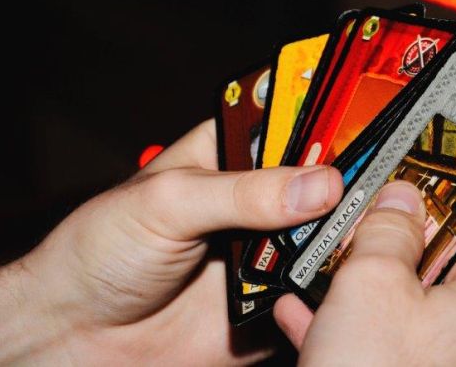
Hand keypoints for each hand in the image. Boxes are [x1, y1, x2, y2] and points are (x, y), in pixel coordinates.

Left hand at [0, 120, 342, 365]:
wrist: (76, 337)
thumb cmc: (99, 252)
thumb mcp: (167, 203)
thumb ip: (242, 193)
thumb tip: (316, 184)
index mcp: (229, 157)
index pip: (293, 124)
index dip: (330, 119)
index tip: (370, 119)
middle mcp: (256, 201)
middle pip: (322, 182)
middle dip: (350, 184)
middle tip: (379, 184)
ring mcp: (266, 252)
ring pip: (327, 236)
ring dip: (345, 236)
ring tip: (364, 231)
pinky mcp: (271, 301)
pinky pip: (316, 291)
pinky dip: (333, 288)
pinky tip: (344, 280)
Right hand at [274, 181, 455, 366]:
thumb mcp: (372, 284)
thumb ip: (389, 229)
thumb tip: (402, 194)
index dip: (415, 210)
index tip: (377, 200)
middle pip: (433, 275)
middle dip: (377, 257)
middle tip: (339, 238)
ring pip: (407, 318)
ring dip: (356, 296)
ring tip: (313, 274)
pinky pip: (392, 354)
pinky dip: (354, 336)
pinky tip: (304, 319)